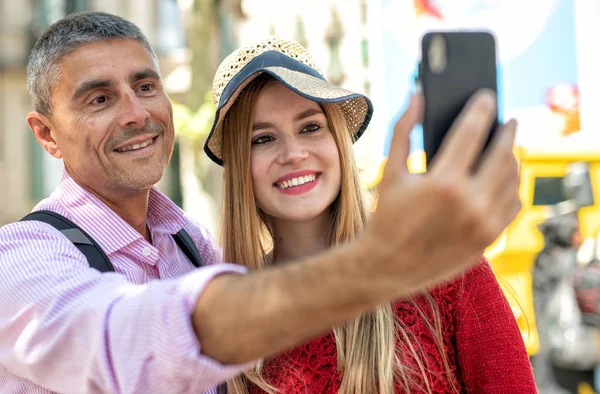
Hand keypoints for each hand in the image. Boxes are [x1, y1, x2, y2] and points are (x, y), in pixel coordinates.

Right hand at [359, 90, 520, 293]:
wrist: (388, 266)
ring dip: (512, 157)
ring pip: (512, 178)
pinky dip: (511, 186)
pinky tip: (502, 178)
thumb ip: (404, 130)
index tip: (487, 96)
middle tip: (509, 120)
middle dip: (508, 131)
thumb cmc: (386, 216)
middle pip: (503, 153)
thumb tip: (417, 96)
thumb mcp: (390, 171)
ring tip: (506, 148)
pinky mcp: (490, 238)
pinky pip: (513, 203)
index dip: (481, 108)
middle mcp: (470, 202)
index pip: (472, 132)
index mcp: (443, 182)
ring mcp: (484, 223)